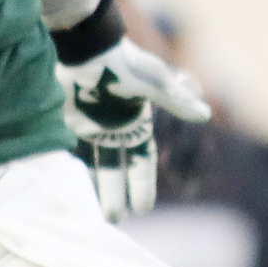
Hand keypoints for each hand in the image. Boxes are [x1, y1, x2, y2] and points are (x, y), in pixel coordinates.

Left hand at [59, 38, 211, 218]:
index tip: (143, 209)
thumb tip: (205, 114)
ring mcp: (89, 122)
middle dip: (116, 192)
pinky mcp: (66, 119)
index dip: (142, 183)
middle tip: (115, 220)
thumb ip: (176, 100)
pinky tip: (63, 188)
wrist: (86, 46)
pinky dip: (66, 167)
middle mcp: (113, 125)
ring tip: (87, 210)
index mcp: (136, 120)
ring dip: (90, 185)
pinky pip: (67, 149)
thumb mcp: (154, 83)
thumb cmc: (123, 64)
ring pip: (91, 161)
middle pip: (116, 166)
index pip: (142, 159)